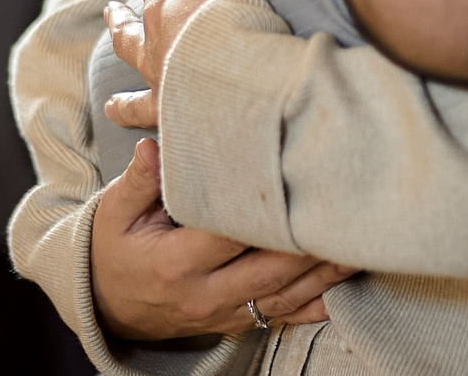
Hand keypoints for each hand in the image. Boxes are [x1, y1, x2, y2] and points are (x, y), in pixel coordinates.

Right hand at [88, 137, 352, 339]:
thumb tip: (153, 146)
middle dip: (312, 241)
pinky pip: (282, 316)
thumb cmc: (114, 249)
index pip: (232, 231)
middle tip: (346, 209)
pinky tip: (346, 284)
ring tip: (361, 241)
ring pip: (285, 295)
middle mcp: (206, 293)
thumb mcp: (114, 212)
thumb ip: (139, 180)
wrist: (106, 305)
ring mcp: (223, 313)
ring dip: (325, 271)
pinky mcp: (235, 323)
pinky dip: (317, 302)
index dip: (267, 209)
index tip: (299, 177)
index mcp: (178, 261)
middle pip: (272, 268)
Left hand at [103, 0, 256, 130]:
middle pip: (129, 33)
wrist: (234, 92)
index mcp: (165, 10)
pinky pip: (158, 139)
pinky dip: (151, 144)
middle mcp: (156, 53)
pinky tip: (149, 155)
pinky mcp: (178, 132)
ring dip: (123, 96)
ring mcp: (164, 95)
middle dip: (121, 21)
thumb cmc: (230, 27)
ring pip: (133, 94)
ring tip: (111, 104)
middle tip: (110, 15)